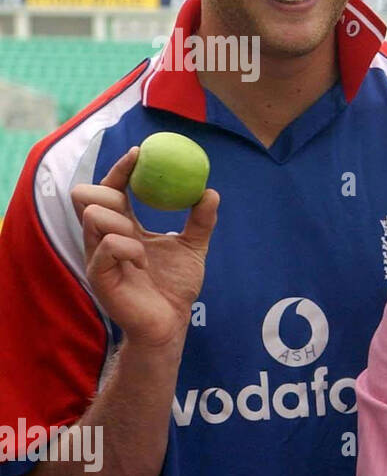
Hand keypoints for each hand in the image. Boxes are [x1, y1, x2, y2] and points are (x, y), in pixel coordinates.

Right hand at [71, 147, 218, 350]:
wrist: (171, 322)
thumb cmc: (175, 286)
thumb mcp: (193, 248)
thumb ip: (201, 221)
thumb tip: (211, 191)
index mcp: (123, 226)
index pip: (112, 188)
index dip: (122, 169)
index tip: (141, 153)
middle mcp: (104, 237)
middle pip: (85, 196)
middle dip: (108, 189)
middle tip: (131, 197)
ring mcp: (98, 256)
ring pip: (92, 217)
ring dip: (120, 222)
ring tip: (141, 244)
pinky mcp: (98, 276)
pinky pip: (105, 248)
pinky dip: (127, 247)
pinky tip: (142, 261)